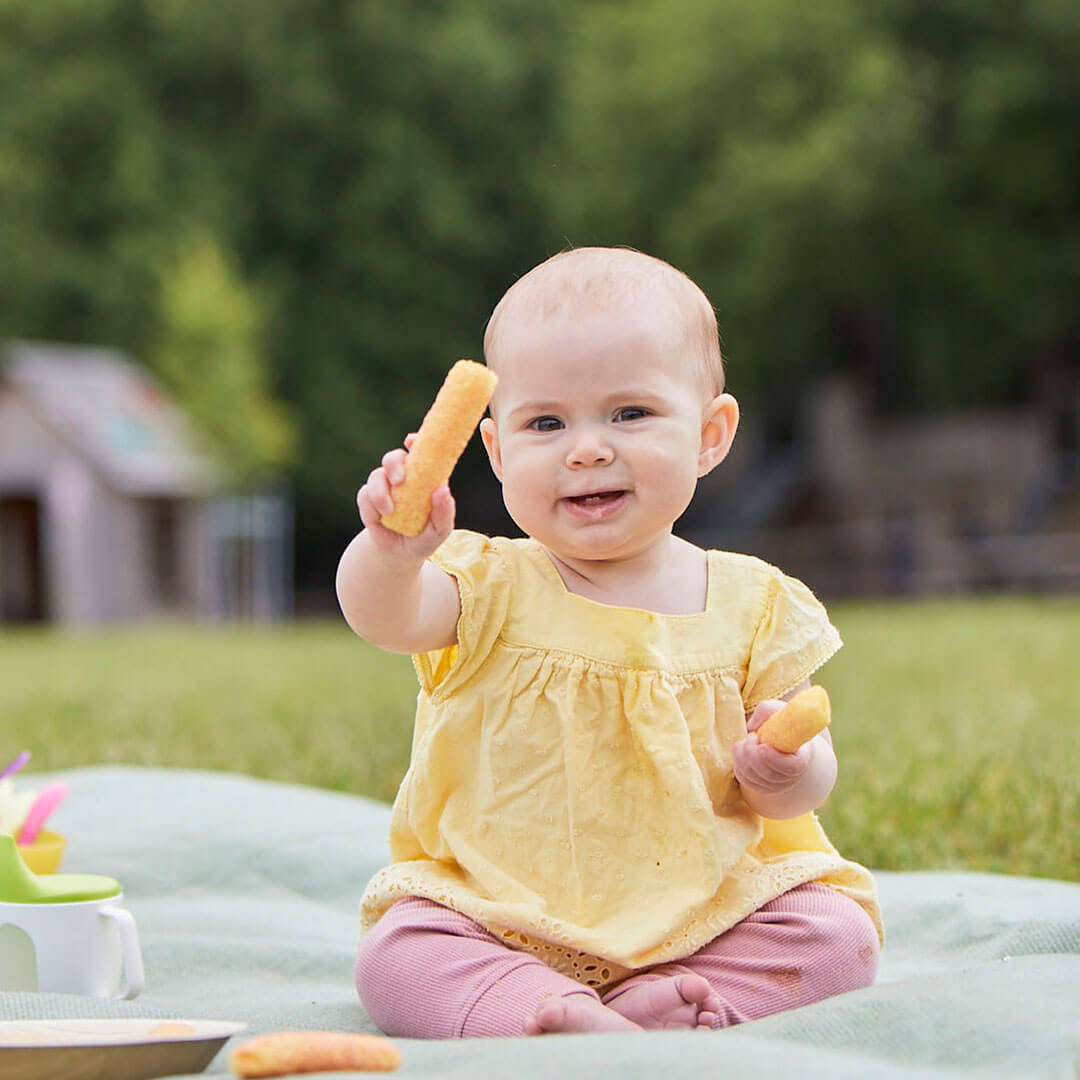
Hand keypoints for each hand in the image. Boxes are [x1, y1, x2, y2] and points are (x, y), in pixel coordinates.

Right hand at [356, 433, 455, 559]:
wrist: (400, 557)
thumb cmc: (424, 538)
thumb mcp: (440, 530)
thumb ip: (444, 512)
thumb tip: (443, 489)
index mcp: (423, 479)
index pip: (419, 453)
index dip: (415, 442)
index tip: (412, 440)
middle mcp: (402, 479)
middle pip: (394, 458)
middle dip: (394, 462)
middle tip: (399, 479)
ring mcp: (384, 488)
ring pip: (376, 475)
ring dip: (381, 490)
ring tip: (389, 510)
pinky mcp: (368, 501)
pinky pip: (365, 495)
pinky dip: (373, 505)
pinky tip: (382, 517)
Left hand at [732, 698, 814, 796]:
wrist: (784, 738)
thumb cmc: (782, 723)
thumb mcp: (778, 710)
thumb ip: (766, 710)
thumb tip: (751, 726)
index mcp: (801, 758)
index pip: (791, 767)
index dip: (774, 759)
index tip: (762, 746)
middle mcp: (790, 776)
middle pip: (768, 775)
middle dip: (753, 754)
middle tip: (751, 736)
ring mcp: (775, 783)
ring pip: (753, 778)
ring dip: (742, 757)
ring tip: (746, 740)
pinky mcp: (760, 785)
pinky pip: (745, 779)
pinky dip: (738, 763)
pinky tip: (742, 749)